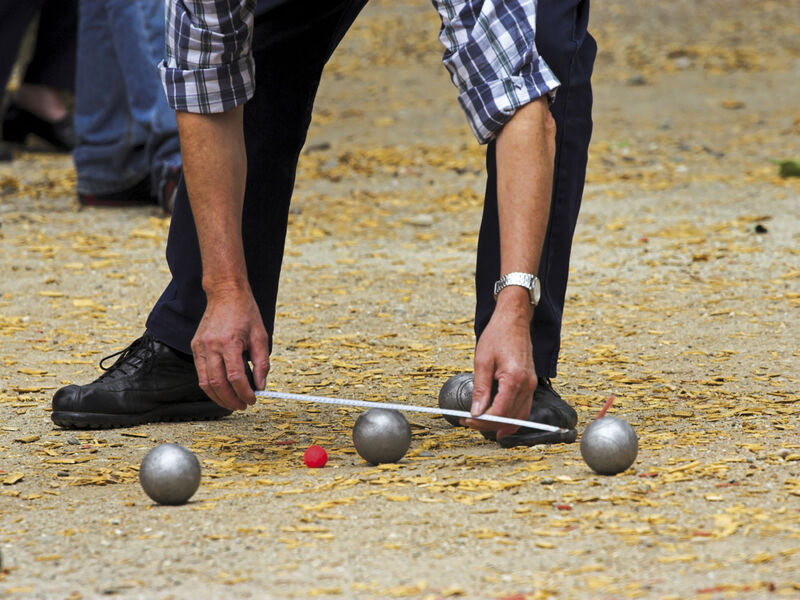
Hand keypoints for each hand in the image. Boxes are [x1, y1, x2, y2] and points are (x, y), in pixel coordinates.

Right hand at [191, 284, 269, 410]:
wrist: (225, 294)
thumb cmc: (245, 313)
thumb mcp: (261, 336)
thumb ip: (261, 363)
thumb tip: (261, 386)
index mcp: (230, 342)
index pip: (236, 377)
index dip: (245, 393)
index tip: (253, 400)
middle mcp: (211, 346)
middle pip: (218, 383)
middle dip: (231, 399)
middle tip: (243, 406)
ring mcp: (200, 346)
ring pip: (205, 382)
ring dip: (218, 397)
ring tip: (232, 403)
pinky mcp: (195, 346)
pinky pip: (200, 372)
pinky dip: (210, 386)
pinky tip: (221, 391)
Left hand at [461, 289, 536, 439]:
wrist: (514, 320)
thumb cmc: (498, 335)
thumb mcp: (482, 361)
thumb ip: (481, 389)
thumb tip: (476, 412)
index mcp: (514, 379)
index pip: (499, 412)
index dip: (482, 421)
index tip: (466, 420)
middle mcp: (527, 385)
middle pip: (509, 418)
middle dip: (489, 425)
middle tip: (469, 422)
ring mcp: (531, 385)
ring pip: (519, 417)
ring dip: (501, 424)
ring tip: (481, 424)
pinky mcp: (530, 383)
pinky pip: (523, 408)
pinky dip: (511, 417)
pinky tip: (498, 419)